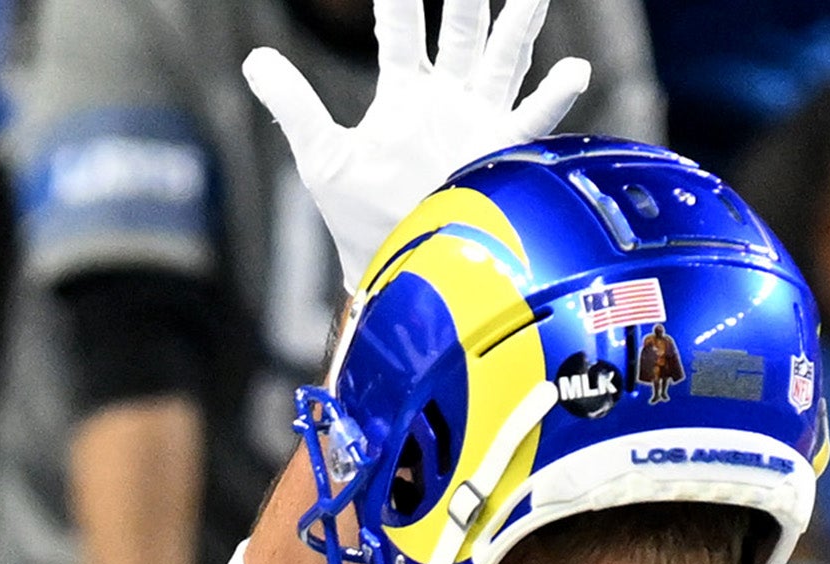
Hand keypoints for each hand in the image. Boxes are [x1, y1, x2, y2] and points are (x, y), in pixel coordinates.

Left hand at [243, 0, 591, 297]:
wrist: (399, 273)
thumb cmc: (363, 219)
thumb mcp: (322, 157)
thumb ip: (295, 104)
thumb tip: (254, 58)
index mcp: (406, 91)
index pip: (401, 26)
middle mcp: (448, 97)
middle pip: (462, 28)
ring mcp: (479, 122)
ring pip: (505, 57)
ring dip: (521, 23)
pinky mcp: (502, 156)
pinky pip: (534, 121)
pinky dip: (555, 97)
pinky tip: (575, 71)